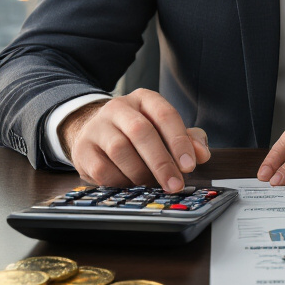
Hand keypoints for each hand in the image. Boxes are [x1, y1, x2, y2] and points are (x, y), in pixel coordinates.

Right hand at [59, 88, 210, 191]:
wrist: (94, 131)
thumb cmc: (137, 133)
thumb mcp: (164, 130)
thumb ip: (188, 139)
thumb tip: (201, 154)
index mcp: (144, 99)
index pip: (164, 114)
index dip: (179, 140)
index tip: (189, 165)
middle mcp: (118, 108)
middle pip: (141, 132)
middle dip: (161, 162)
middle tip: (174, 184)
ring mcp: (97, 127)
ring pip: (121, 151)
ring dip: (140, 173)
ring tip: (151, 184)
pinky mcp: (83, 149)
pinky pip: (103, 169)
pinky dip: (120, 181)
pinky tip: (130, 184)